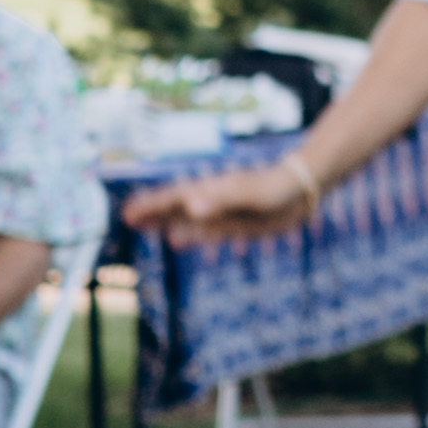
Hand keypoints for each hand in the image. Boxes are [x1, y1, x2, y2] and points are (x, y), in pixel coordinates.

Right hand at [125, 153, 322, 241]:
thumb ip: (220, 200)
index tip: (127, 213)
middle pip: (174, 207)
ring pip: (185, 219)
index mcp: (210, 192)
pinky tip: (176, 239)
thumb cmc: (275, 188)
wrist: (302, 191)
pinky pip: (203, 231)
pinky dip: (187, 234)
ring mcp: (221, 213)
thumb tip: (190, 206)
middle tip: (125, 218)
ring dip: (163, 223)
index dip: (151, 205)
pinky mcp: (233, 224)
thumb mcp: (248, 194)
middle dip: (150, 212)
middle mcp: (211, 202)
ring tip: (141, 227)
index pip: (173, 199)